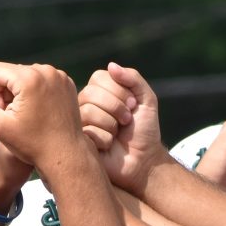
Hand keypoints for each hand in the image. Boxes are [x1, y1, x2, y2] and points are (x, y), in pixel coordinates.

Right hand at [0, 63, 87, 177]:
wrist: (67, 156)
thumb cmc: (32, 145)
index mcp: (28, 78)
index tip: (4, 114)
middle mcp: (45, 71)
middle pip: (9, 72)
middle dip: (6, 93)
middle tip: (17, 118)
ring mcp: (59, 75)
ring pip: (24, 76)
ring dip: (20, 93)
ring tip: (29, 117)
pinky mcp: (66, 82)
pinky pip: (40, 80)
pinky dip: (36, 93)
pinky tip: (41, 113)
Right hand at [77, 62, 169, 195]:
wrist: (144, 160)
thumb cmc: (144, 130)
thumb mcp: (146, 99)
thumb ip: (133, 78)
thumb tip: (111, 65)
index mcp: (99, 91)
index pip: (98, 77)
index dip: (118, 91)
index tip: (133, 105)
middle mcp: (86, 104)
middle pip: (90, 93)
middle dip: (116, 108)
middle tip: (127, 121)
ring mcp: (80, 123)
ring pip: (88, 112)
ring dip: (111, 124)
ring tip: (118, 134)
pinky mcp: (79, 141)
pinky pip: (88, 132)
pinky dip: (106, 139)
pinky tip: (109, 146)